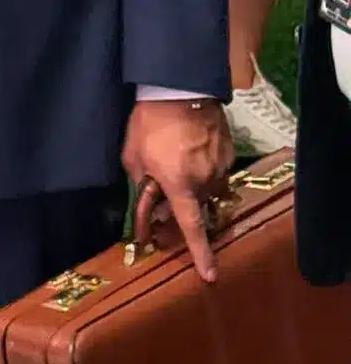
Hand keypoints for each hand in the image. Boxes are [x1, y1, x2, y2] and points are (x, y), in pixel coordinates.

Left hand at [124, 98, 235, 283]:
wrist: (180, 88)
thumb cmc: (150, 122)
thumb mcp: (133, 155)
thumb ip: (140, 181)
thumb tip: (147, 196)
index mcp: (180, 186)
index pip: (192, 228)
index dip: (201, 255)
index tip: (210, 276)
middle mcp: (206, 181)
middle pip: (197, 206)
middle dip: (183, 204)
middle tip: (166, 186)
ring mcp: (220, 166)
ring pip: (209, 188)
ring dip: (194, 184)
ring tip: (177, 159)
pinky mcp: (229, 152)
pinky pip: (217, 169)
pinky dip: (204, 166)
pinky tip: (190, 147)